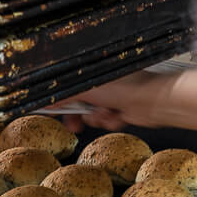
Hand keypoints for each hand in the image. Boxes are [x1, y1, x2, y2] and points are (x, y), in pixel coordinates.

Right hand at [58, 71, 173, 132]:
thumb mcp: (86, 89)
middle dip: (78, 115)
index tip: (50, 110)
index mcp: (90, 71)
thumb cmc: (124, 86)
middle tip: (74, 124)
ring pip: (91, 115)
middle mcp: (100, 82)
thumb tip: (46, 101)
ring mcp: (110, 96)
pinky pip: (106, 120)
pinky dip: (110, 121)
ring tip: (105, 113)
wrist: (150, 100)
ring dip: (97, 118)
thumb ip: (64, 96)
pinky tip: (118, 116)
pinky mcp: (119, 109)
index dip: (58, 100)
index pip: (67, 86)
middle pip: (77, 103)